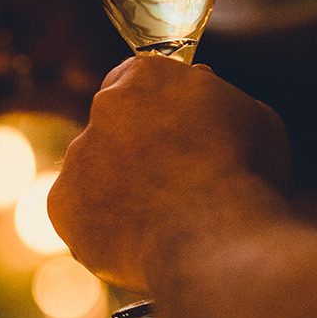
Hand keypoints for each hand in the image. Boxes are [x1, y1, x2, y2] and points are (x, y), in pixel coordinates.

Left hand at [47, 57, 291, 291]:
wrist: (215, 241)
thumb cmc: (246, 178)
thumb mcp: (254, 118)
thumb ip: (216, 100)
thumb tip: (202, 95)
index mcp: (147, 76)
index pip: (137, 78)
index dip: (155, 107)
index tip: (171, 130)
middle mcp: (103, 107)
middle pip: (113, 125)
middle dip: (135, 148)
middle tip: (170, 183)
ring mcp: (78, 155)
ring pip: (94, 170)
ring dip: (117, 188)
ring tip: (162, 222)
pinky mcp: (62, 203)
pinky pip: (79, 213)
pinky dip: (102, 226)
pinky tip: (139, 241)